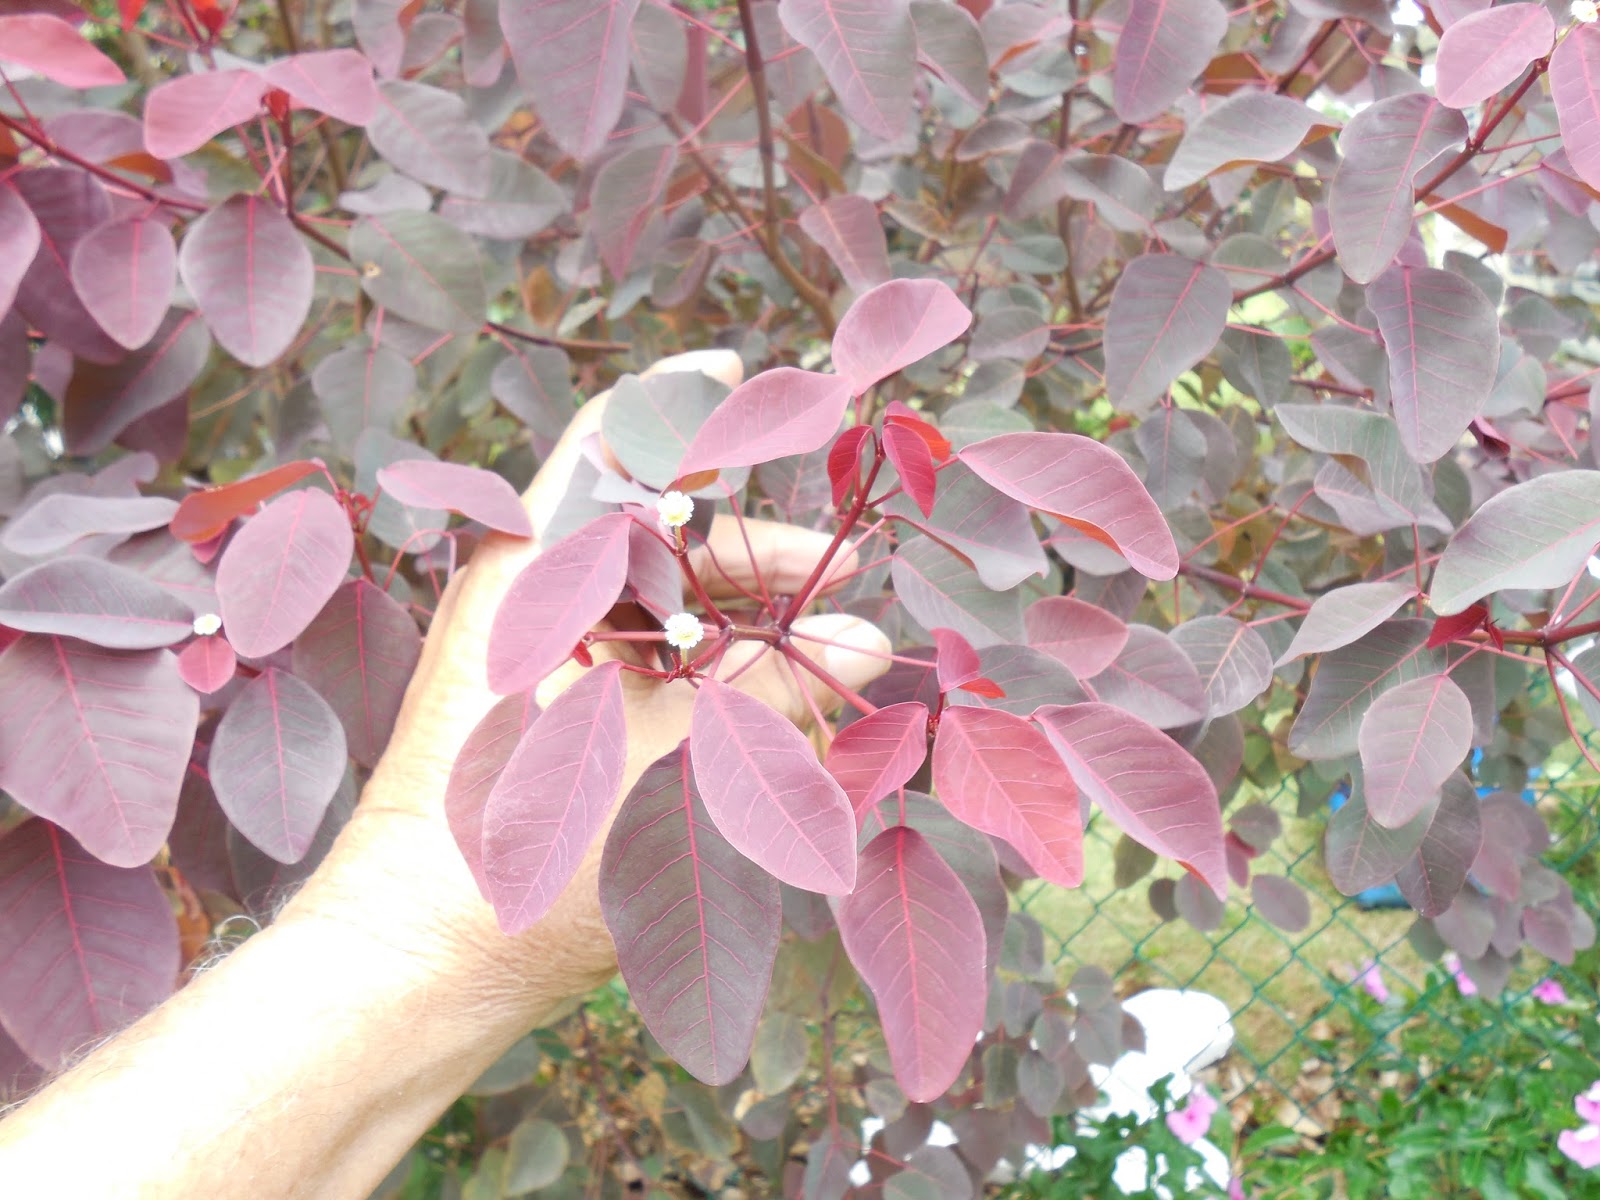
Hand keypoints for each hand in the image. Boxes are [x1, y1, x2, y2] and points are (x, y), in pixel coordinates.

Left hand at [283, 350, 890, 1032]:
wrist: (414, 962)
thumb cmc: (536, 849)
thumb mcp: (681, 759)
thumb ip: (776, 687)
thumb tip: (867, 641)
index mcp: (536, 572)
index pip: (614, 446)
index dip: (685, 404)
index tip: (744, 375)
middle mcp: (524, 598)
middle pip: (657, 535)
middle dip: (761, 553)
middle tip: (847, 587)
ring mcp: (526, 656)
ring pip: (652, 605)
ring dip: (741, 621)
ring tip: (828, 662)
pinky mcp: (536, 714)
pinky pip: (632, 662)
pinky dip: (699, 671)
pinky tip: (766, 711)